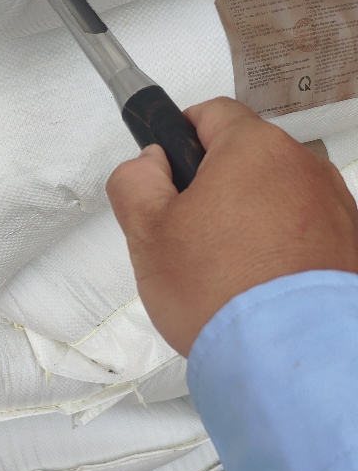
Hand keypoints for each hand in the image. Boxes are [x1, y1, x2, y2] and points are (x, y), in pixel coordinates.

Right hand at [106, 97, 357, 356]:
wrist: (290, 357)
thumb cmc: (223, 294)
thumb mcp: (147, 233)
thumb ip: (135, 181)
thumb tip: (148, 164)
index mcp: (254, 148)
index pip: (211, 113)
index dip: (181, 137)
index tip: (168, 168)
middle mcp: (304, 168)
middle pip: (248, 160)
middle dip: (217, 188)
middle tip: (189, 236)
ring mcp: (335, 208)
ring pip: (279, 199)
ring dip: (253, 221)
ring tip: (229, 272)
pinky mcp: (351, 247)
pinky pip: (307, 235)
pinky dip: (285, 251)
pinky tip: (263, 287)